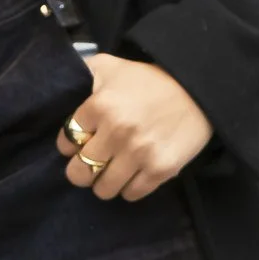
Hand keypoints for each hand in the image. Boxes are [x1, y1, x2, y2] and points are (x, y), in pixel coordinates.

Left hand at [57, 54, 211, 202]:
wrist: (197, 89)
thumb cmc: (149, 79)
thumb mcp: (110, 65)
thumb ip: (81, 73)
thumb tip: (60, 85)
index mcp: (99, 106)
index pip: (67, 141)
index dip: (71, 144)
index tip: (82, 142)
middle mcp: (117, 132)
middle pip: (79, 173)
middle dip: (83, 169)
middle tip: (93, 162)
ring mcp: (139, 153)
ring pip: (103, 189)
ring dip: (106, 182)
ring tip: (114, 170)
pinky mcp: (160, 169)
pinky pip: (132, 194)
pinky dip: (130, 188)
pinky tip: (134, 173)